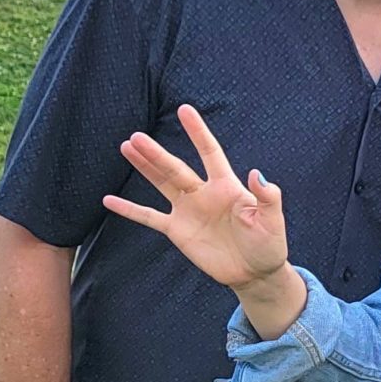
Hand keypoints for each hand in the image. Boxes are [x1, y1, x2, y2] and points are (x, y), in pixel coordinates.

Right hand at [103, 103, 291, 292]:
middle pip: (176, 168)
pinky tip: (108, 200)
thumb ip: (267, 197)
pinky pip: (149, 217)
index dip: (198, 132)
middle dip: (156, 153)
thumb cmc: (268, 244)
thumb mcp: (272, 220)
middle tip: (136, 136)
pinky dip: (129, 210)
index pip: (210, 152)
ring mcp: (188, 210)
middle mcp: (203, 193)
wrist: (255, 272)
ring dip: (144, 167)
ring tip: (126, 147)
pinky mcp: (177, 230)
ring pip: (161, 183)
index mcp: (226, 186)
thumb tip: (257, 173)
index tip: (185, 109)